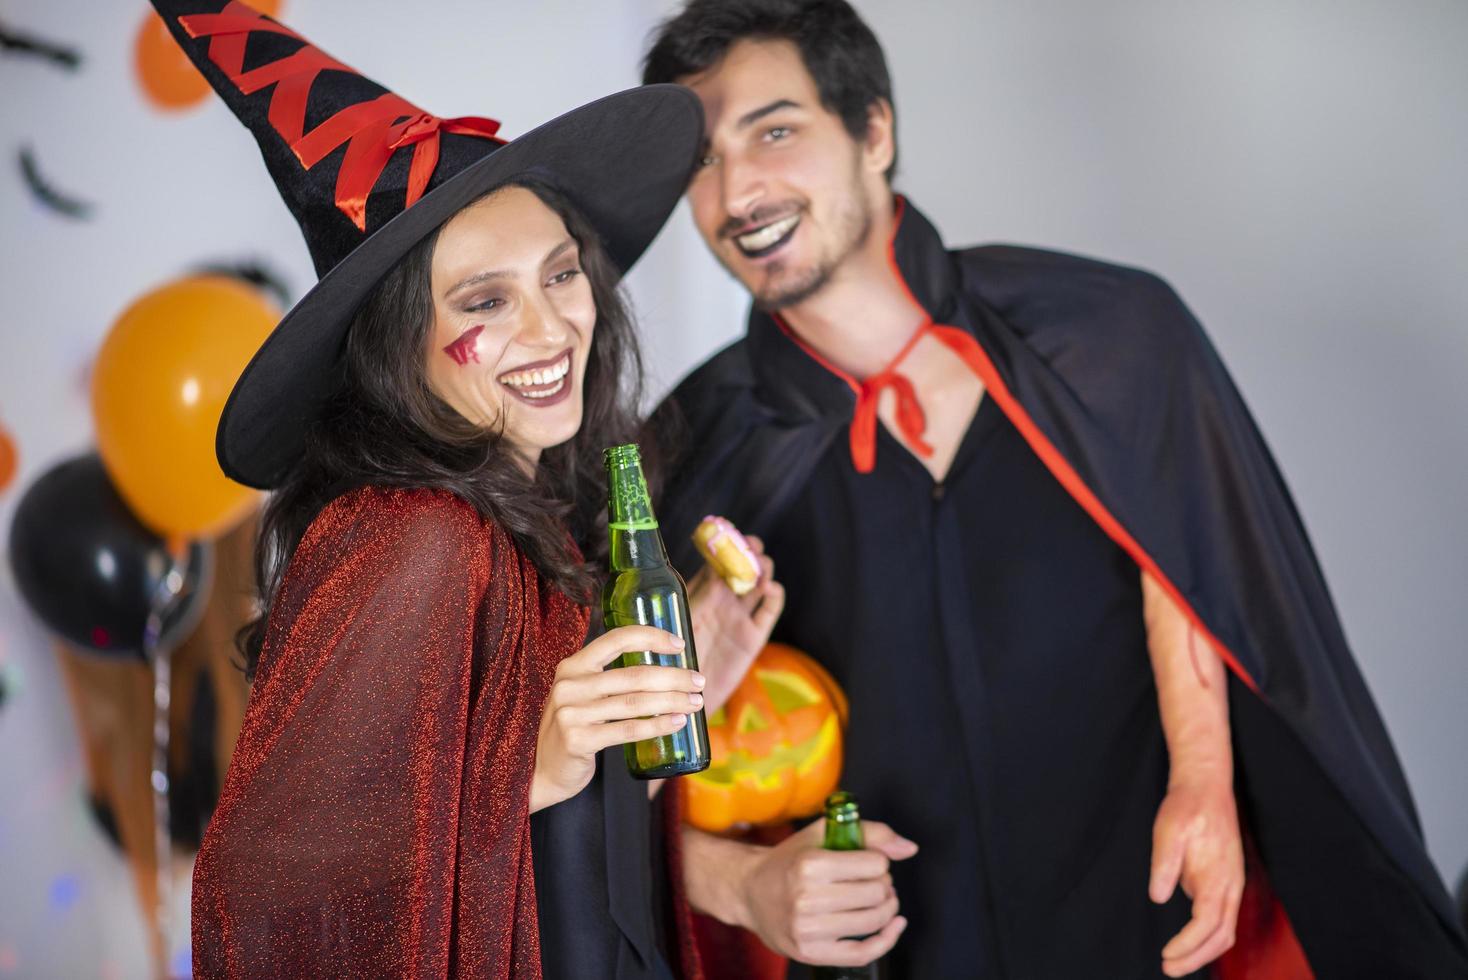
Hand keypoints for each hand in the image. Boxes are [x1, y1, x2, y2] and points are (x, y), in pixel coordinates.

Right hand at [530, 625, 704, 812]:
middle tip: (699, 682)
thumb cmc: (573, 730)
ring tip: (695, 702)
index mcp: (573, 666)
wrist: (541, 771)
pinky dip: (657, 725)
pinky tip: (677, 722)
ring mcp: (572, 712)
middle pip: (634, 675)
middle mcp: (570, 685)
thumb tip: (666, 673)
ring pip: (635, 702)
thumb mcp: (582, 696)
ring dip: (672, 701)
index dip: (651, 637)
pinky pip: (627, 729)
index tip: (680, 645)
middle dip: (674, 677)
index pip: (617, 639)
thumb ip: (610, 681)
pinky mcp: (578, 740)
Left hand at [688, 535, 784, 712]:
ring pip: (758, 583)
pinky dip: (774, 596)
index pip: (714, 561)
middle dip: (747, 552)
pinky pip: (769, 610)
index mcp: (699, 595)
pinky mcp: (754, 636)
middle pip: (741, 568)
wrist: (685, 698)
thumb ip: (691, 601)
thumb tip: (698, 576)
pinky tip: (770, 589)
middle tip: (750, 546)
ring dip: (762, 569)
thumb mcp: (676, 625)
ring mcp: (739, 617)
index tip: (726, 530)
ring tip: (760, 566)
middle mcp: (721, 602)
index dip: (723, 544)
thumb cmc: (671, 661)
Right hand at [738, 818, 916, 966]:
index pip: (873, 864)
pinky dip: (887, 939)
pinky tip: (895, 925)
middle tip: (872, 881)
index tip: (870, 861)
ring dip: (887, 907)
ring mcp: (807, 929)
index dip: (879, 861)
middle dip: (884, 884)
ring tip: (880, 898)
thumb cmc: (790, 859)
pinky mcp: (811, 953)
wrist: (750, 892)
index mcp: (809, 865)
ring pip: (873, 920)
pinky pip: (862, 953)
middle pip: (875, 893)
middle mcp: (806, 898)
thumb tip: (909, 848)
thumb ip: (869, 832)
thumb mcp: (822, 833)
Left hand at [1149, 777, 1245, 976]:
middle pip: (1221, 936)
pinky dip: (1208, 936)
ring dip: (1203, 950)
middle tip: (1169, 968)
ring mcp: (1231, 884)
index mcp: (1217, 876)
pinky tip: (1189, 940)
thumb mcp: (1168, 830)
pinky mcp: (1226, 880)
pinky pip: (1222, 917)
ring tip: (1176, 960)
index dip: (1188, 945)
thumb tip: (1159, 896)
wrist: (1206, 785)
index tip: (1167, 955)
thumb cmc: (1187, 806)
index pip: (1207, 924)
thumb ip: (1165, 864)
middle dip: (1196, 957)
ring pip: (1225, 930)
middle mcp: (1230, 885)